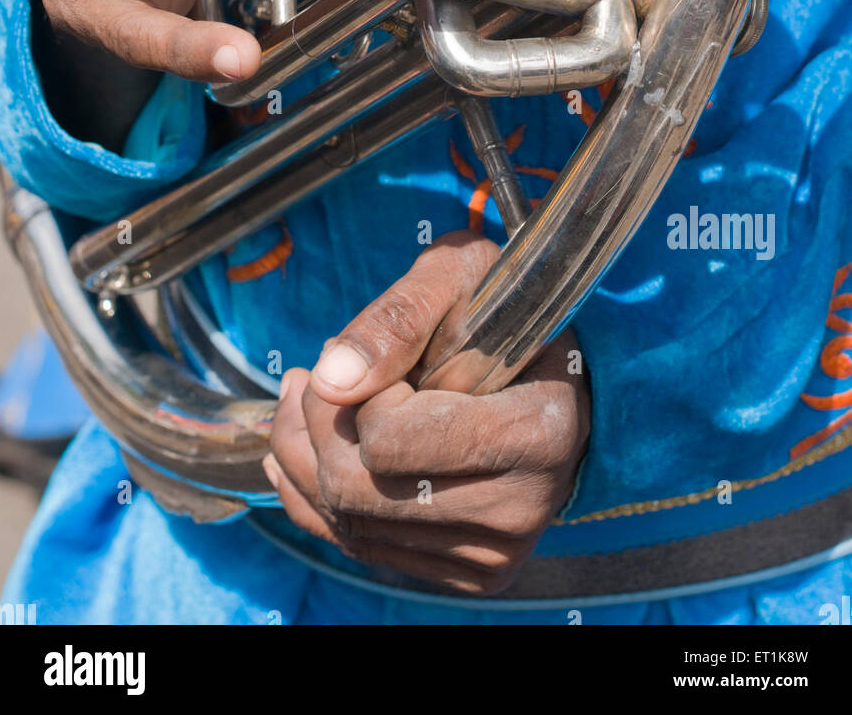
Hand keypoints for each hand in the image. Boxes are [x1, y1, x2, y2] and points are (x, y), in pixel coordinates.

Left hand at [264, 232, 589, 594]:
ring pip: (347, 522)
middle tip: (312, 374)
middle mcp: (521, 509)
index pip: (391, 440)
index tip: (383, 361)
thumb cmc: (501, 309)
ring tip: (307, 400)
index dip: (363, 395)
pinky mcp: (469, 574)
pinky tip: (310, 448)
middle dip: (316, 424)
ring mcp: (495, 552)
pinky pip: (360, 546)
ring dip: (304, 455)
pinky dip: (315, 496)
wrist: (548, 367)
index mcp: (536, 434)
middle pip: (358, 490)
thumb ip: (397, 319)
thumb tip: (330, 380)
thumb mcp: (457, 276)